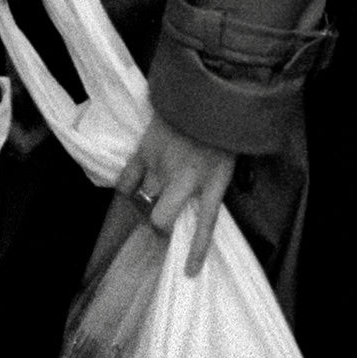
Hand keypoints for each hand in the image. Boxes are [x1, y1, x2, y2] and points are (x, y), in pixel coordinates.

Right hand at [115, 115, 238, 275]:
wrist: (209, 86)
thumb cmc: (224, 124)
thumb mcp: (230, 158)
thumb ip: (214, 182)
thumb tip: (197, 204)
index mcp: (214, 180)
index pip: (206, 226)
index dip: (196, 252)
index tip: (189, 272)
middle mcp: (185, 178)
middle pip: (160, 219)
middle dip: (158, 227)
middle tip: (162, 224)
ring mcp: (161, 164)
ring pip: (143, 202)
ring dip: (146, 206)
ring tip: (151, 200)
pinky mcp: (144, 150)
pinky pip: (126, 181)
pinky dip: (126, 189)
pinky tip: (131, 189)